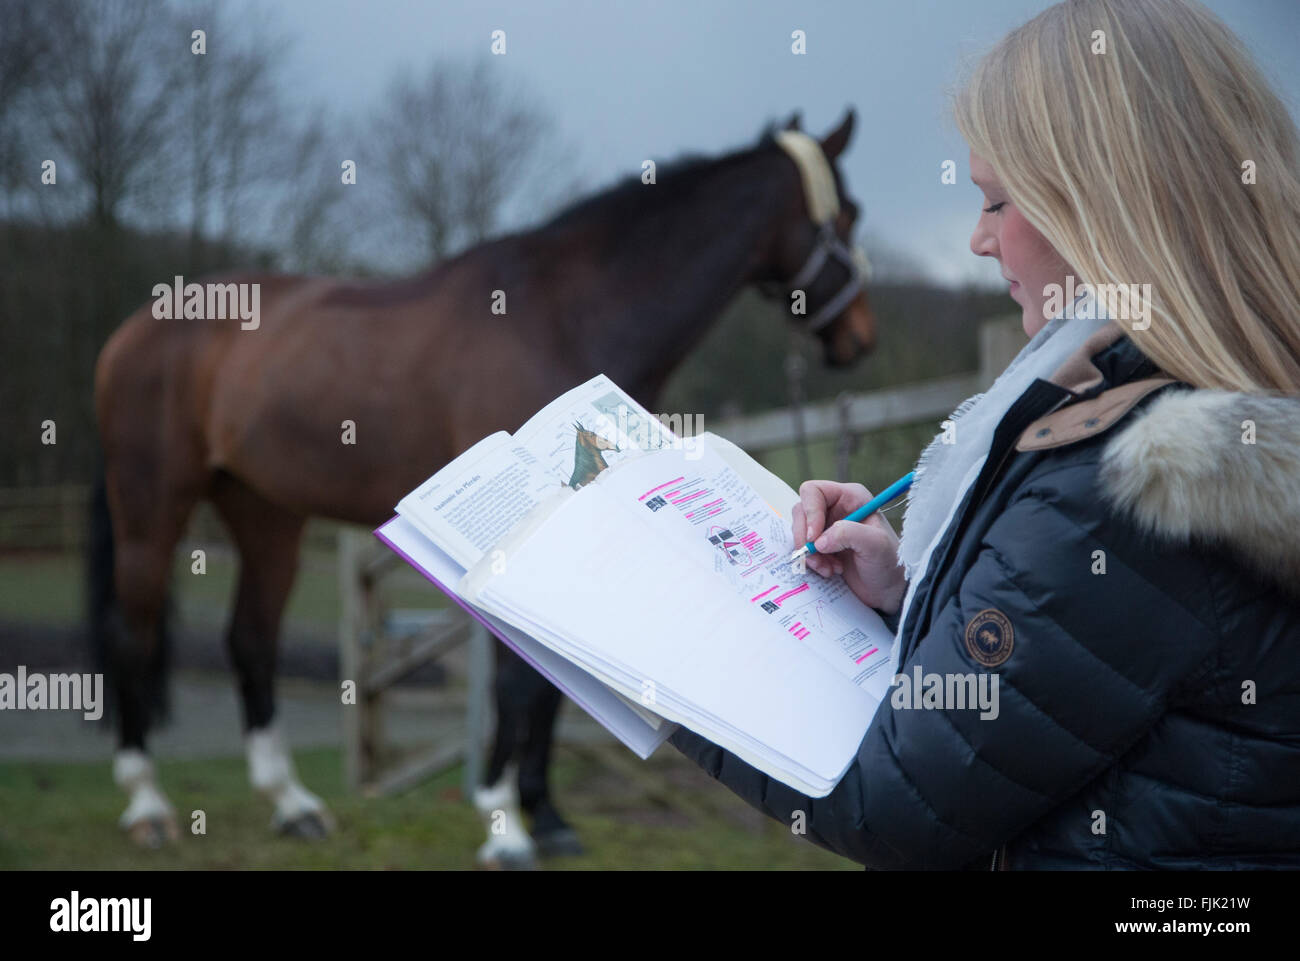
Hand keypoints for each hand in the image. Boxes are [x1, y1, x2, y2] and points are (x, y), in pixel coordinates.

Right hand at [792, 479, 907, 614]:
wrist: (887, 590)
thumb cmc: (889, 563)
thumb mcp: (875, 545)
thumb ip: (848, 534)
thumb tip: (818, 540)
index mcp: (850, 497)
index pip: (814, 492)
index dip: (810, 512)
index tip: (814, 537)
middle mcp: (836, 508)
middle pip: (801, 511)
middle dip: (805, 537)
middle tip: (817, 557)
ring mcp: (827, 527)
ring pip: (800, 531)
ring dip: (810, 553)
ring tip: (830, 568)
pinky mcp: (821, 545)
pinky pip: (803, 548)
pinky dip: (811, 562)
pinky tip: (829, 571)